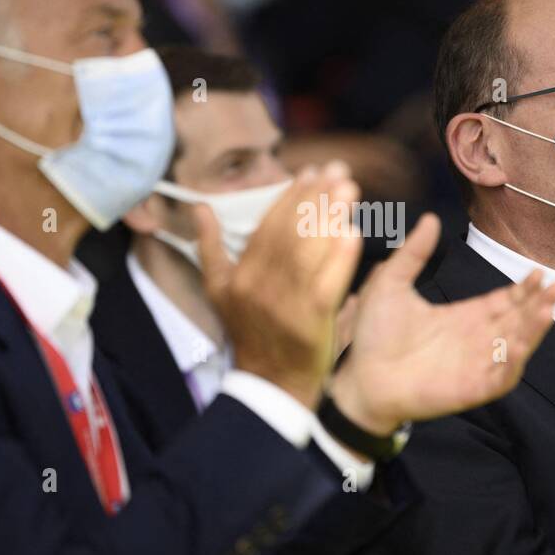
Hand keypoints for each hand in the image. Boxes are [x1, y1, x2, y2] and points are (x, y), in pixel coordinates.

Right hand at [198, 162, 361, 409]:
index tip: (310, 171)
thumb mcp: (218, 291)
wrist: (269, 385)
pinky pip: (326, 283)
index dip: (290, 196)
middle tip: (337, 169)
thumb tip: (200, 207)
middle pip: (290, 232)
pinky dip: (340, 257)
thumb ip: (210, 247)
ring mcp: (285, 304)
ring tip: (348, 188)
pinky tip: (353, 233)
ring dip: (330, 217)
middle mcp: (259, 286)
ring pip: (309, 252)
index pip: (268, 226)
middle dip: (315, 196)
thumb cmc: (249, 333)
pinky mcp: (310, 322)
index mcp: (240, 275)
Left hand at [329, 214, 554, 435]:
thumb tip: (431, 218)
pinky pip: (502, 377)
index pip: (503, 301)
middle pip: (517, 320)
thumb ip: (413, 252)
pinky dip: (514, 361)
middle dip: (540, 304)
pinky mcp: (470, 389)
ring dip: (534, 328)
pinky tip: (522, 343)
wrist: (358, 376)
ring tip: (548, 307)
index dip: (524, 289)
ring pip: (516, 345)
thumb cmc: (372, 335)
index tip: (539, 271)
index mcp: (461, 317)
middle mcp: (473, 340)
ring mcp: (475, 365)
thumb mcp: (392, 283)